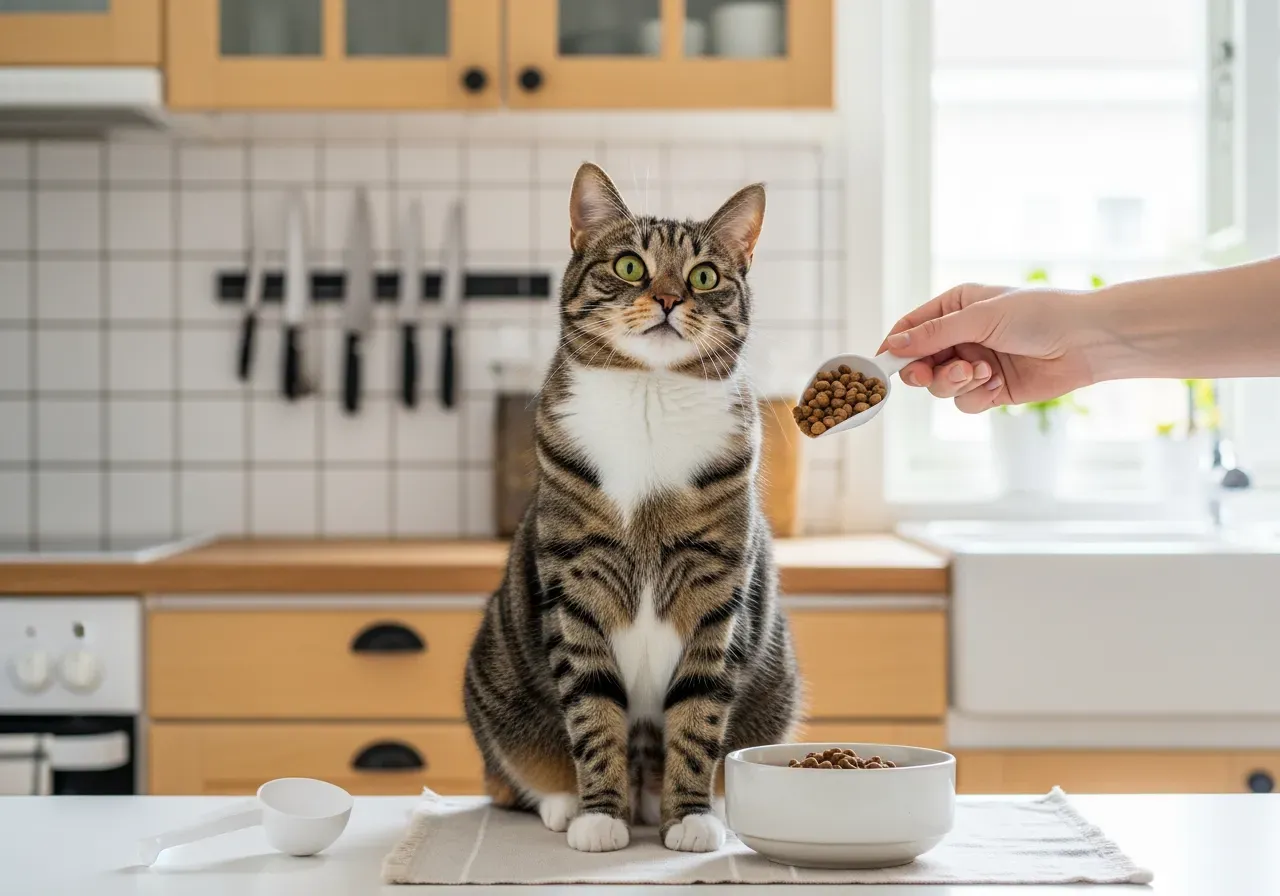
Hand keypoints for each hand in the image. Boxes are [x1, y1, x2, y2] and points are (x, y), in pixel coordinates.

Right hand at [877, 283, 1096, 412]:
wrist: (1087, 341)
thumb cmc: (1039, 314)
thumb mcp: (980, 317)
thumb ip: (934, 334)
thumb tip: (893, 345)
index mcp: (955, 307)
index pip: (911, 328)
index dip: (894, 347)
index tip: (880, 366)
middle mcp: (962, 336)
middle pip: (919, 363)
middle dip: (924, 371)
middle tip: (927, 375)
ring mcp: (976, 364)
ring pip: (941, 386)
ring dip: (954, 383)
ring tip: (980, 372)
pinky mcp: (993, 390)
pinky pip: (966, 402)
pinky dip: (977, 396)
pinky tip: (997, 383)